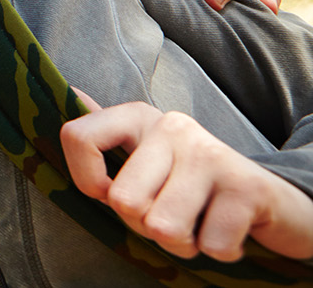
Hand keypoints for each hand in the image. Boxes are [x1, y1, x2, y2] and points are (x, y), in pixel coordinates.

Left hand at [62, 93, 312, 261]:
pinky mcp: (246, 187)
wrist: (272, 200)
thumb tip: (70, 92)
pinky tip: (229, 230)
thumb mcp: (145, 158)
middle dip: (144, 225)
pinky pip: (209, 245)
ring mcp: (209, 152)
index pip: (77, 137)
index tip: (111, 193)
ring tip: (200, 223)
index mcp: (138, 116)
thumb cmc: (192, 186)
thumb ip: (105, 134)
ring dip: (183, 243)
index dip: (86, 180)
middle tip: (172, 214)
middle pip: (122, 200)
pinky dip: (219, 251)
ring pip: (162, 227)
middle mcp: (171, 125)